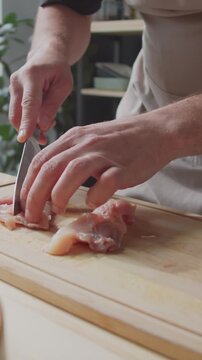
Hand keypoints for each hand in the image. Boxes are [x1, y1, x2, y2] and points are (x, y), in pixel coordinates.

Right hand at [9, 43, 72, 143]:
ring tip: (49, 121)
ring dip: (31, 125)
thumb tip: (41, 126)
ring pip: (17, 116)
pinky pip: (19, 113)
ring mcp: (12, 87)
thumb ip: (52, 106)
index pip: (28, 104)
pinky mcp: (13, 94)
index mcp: (32, 75)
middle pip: (17, 113)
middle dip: (29, 129)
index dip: (27, 122)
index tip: (24, 138)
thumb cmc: (58, 69)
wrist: (47, 56)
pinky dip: (30, 120)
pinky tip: (42, 116)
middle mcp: (17, 81)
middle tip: (44, 136)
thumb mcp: (64, 85)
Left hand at [21, 112, 175, 222]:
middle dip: (35, 196)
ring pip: (73, 172)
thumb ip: (69, 157)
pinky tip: (94, 203)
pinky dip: (96, 196)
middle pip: (50, 168)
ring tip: (56, 210)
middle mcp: (85, 144)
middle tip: (33, 217)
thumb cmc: (121, 141)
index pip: (39, 161)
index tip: (23, 205)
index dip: (26, 185)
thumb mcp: (88, 141)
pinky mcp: (124, 167)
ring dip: (59, 194)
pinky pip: (106, 182)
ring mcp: (105, 154)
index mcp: (73, 138)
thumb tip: (46, 184)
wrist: (156, 132)